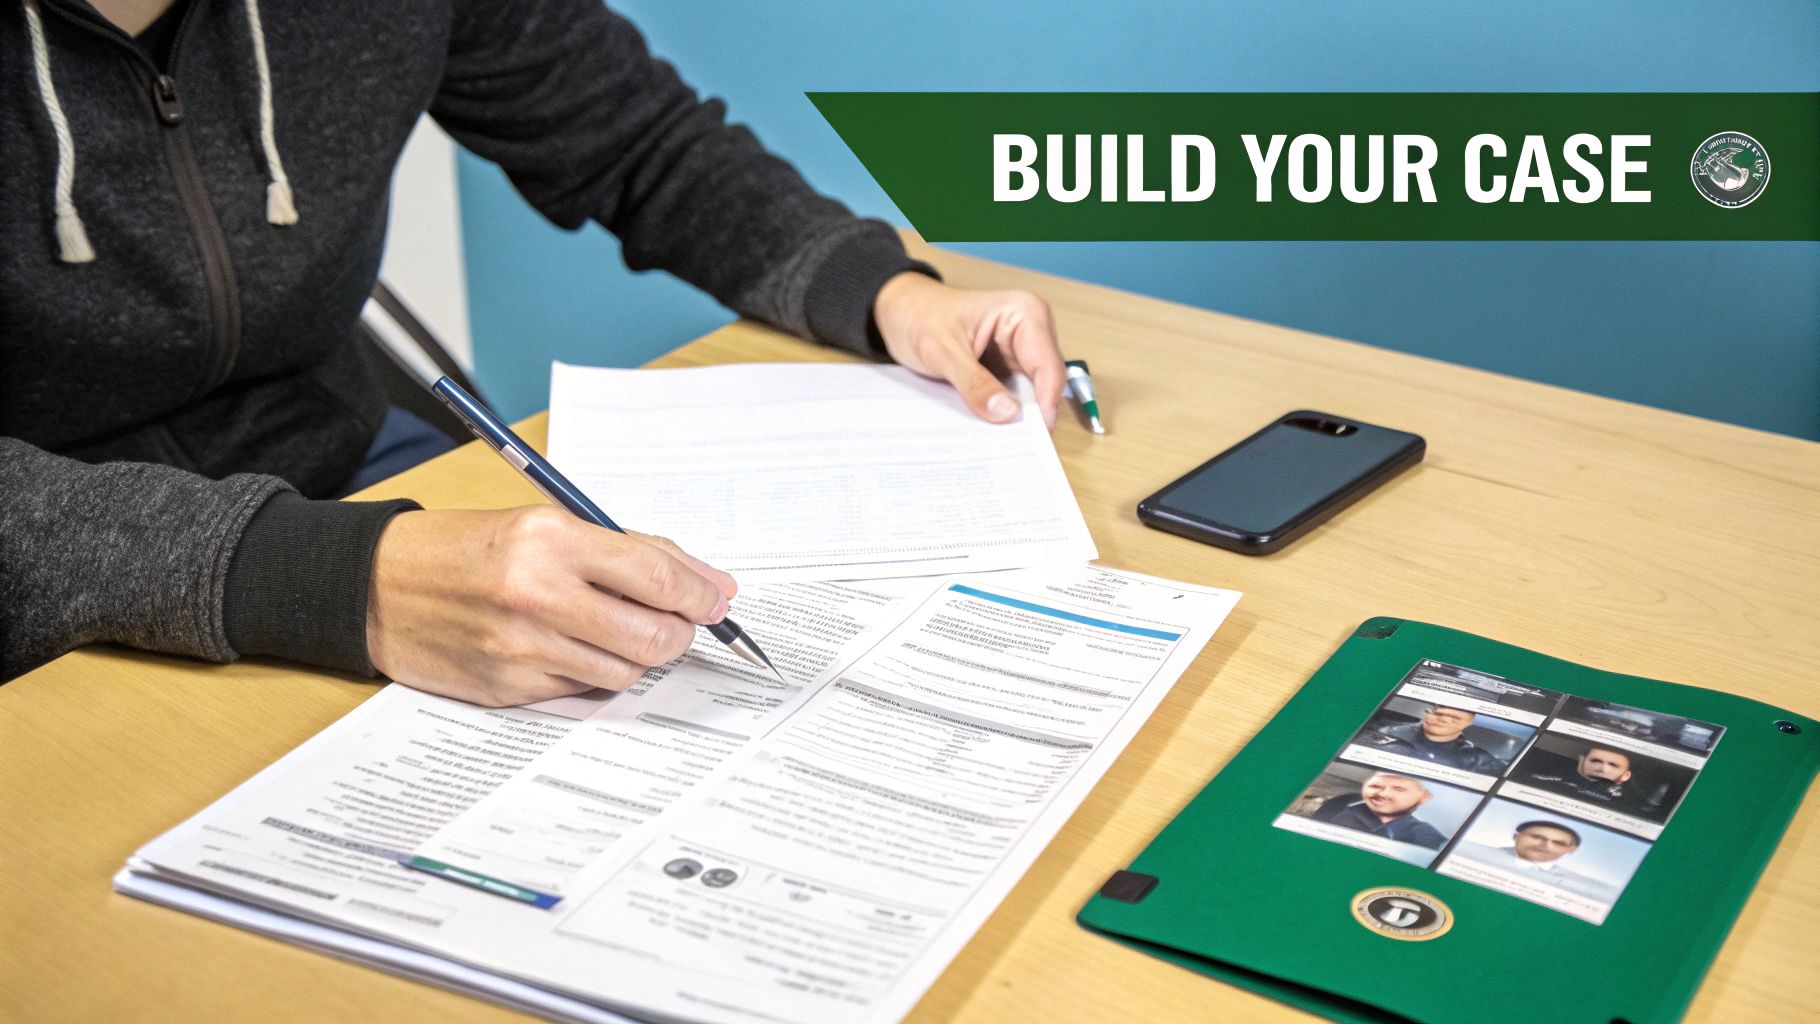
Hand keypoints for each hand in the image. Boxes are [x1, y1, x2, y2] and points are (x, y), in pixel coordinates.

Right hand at [366, 506, 737, 706]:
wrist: (376, 587)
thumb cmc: (469, 549)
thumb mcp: (545, 525)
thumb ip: (630, 551)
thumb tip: (710, 584)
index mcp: (551, 539)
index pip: (656, 575)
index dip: (699, 594)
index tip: (716, 601)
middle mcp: (537, 594)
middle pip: (654, 635)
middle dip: (678, 633)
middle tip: (673, 622)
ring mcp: (521, 648)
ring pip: (626, 670)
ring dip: (635, 655)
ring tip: (610, 629)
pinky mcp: (507, 689)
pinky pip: (582, 690)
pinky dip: (590, 672)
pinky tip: (566, 647)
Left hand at [871, 272, 1066, 429]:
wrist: (903, 311)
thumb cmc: (920, 316)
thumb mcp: (942, 351)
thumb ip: (974, 382)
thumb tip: (1006, 413)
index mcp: (1024, 313)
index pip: (1048, 365)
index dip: (1045, 402)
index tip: (1035, 435)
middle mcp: (1032, 329)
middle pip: (1046, 382)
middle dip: (1034, 414)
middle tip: (1020, 448)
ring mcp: (1023, 349)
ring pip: (1034, 393)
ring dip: (1022, 417)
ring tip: (1007, 445)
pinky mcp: (1011, 366)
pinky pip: (1018, 395)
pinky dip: (1009, 412)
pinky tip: (997, 432)